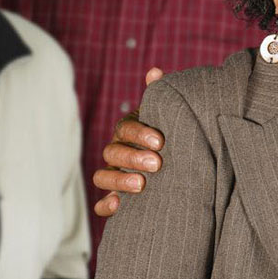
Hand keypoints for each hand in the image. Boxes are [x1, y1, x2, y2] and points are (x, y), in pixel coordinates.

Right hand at [92, 67, 166, 216]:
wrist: (175, 159)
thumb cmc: (170, 134)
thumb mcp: (167, 116)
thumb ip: (161, 95)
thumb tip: (155, 71)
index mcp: (129, 131)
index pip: (126, 129)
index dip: (140, 134)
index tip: (160, 141)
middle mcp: (117, 151)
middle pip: (112, 152)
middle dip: (132, 157)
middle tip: (157, 164)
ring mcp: (114, 174)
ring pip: (102, 176)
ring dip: (118, 181)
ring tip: (141, 185)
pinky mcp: (116, 197)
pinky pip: (102, 203)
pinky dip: (105, 205)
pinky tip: (117, 207)